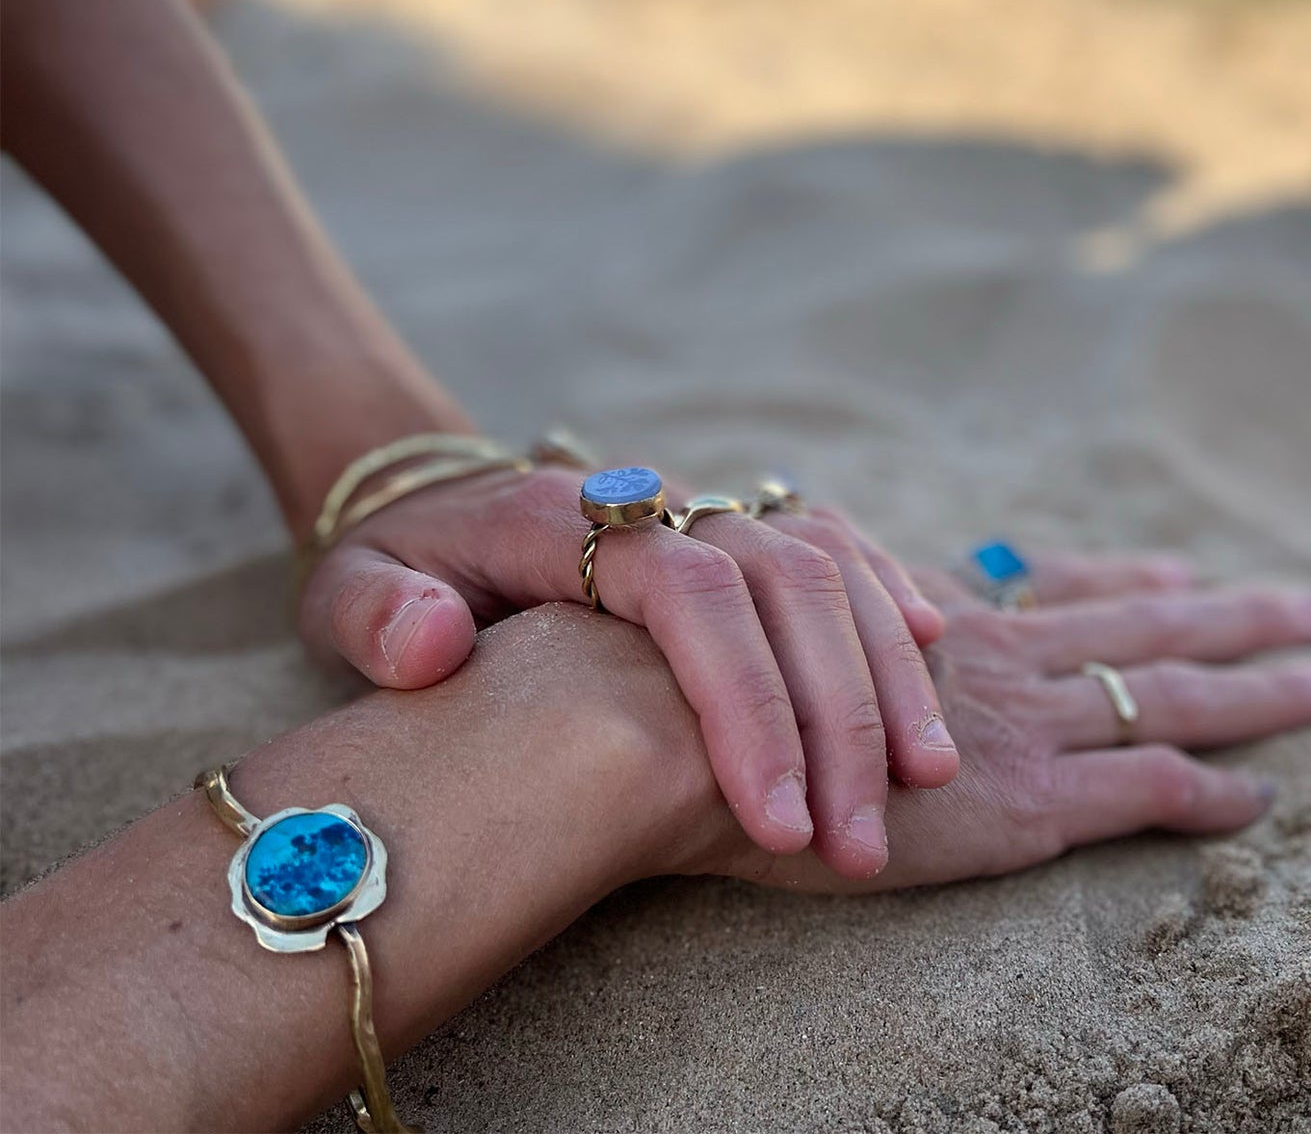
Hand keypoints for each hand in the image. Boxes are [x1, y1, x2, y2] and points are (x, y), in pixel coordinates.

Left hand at [298, 463, 953, 879]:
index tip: (774, 823)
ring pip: (827, 562)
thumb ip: (376, 613)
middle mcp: (652, 504)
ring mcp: (703, 506)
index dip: (743, 700)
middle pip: (780, 582)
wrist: (434, 503)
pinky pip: (833, 541)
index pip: (687, 592)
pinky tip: (932, 654)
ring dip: (884, 666)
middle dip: (836, 713)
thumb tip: (434, 643)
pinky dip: (885, 594)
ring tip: (927, 774)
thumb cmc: (396, 567)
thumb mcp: (345, 589)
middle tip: (860, 840)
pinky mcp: (736, 523)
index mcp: (562, 517)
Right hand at [693, 552, 1310, 891]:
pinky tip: (1256, 801)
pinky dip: (1205, 794)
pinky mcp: (1017, 800)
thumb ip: (848, 625)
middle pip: (1137, 626)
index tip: (1178, 567)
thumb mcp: (792, 629)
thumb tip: (863, 622)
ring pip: (1165, 693)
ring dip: (1254, 690)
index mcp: (945, 621)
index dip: (1124, 578)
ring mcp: (1015, 725)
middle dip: (1227, 617)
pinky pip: (1139, 787)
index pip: (1058, 589)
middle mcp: (996, 658)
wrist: (686, 728)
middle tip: (1305, 609)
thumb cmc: (715, 686)